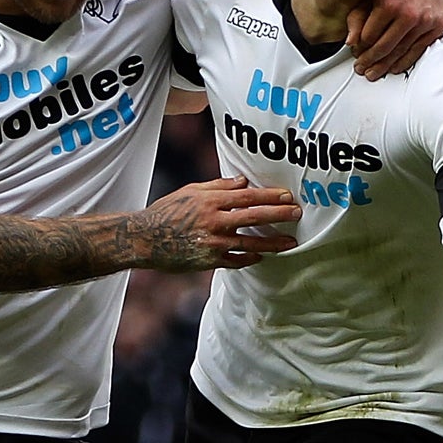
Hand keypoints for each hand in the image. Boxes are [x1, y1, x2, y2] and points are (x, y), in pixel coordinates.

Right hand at [135, 177, 300, 271]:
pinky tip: (262, 256)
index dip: (269, 196)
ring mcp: (212, 243)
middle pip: (254, 216)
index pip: (247, 196)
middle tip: (298, 214)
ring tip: (291, 242)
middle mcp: (213, 221)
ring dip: (273, 242)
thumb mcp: (190, 192)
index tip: (287, 196)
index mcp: (209, 201)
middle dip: (279, 215)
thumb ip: (218, 186)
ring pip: (250, 243)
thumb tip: (244, 181)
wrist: (144, 239)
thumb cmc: (166, 212)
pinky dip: (250, 258)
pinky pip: (235, 261)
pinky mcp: (208, 260)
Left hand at [347, 0, 442, 79]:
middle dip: (369, 61)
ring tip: (373, 73)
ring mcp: (425, 21)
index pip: (367, 37)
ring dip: (384, 66)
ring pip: (400, 53)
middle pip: (383, 48)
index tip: (355, 53)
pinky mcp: (438, 25)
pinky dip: (404, 62)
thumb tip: (350, 42)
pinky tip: (393, 68)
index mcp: (388, 3)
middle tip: (360, 69)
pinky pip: (418, 50)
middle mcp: (408, 14)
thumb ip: (359, 15)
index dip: (359, 48)